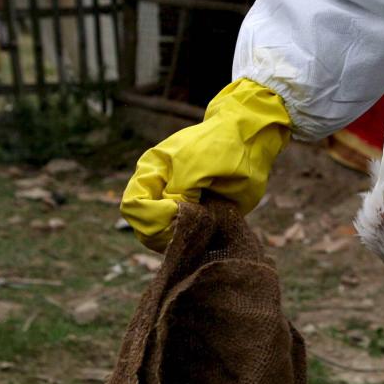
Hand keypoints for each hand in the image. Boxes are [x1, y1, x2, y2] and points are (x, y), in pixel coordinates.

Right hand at [121, 79, 291, 251]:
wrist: (250, 142)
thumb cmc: (219, 147)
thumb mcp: (193, 166)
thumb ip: (177, 192)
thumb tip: (174, 217)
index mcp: (151, 174)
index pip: (133, 206)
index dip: (152, 214)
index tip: (176, 208)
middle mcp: (160, 192)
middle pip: (144, 228)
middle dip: (164, 230)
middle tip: (192, 220)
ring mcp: (178, 207)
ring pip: (163, 239)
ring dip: (181, 236)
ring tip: (203, 222)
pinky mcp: (197, 218)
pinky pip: (187, 240)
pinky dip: (195, 239)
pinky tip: (209, 227)